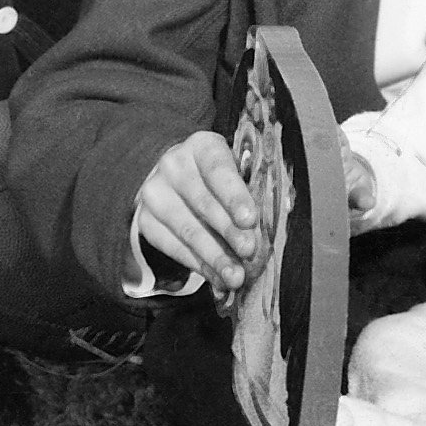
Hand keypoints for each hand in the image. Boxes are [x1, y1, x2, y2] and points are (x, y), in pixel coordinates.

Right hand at [129, 126, 266, 292]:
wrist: (173, 182)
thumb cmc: (217, 177)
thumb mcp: (235, 170)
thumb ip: (254, 188)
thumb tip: (279, 213)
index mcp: (201, 146)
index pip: (217, 169)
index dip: (234, 196)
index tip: (251, 220)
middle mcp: (173, 165)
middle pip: (203, 203)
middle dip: (229, 232)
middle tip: (250, 252)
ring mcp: (155, 193)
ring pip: (188, 230)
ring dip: (215, 257)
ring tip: (235, 277)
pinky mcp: (146, 221)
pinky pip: (174, 248)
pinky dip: (199, 267)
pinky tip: (217, 279)